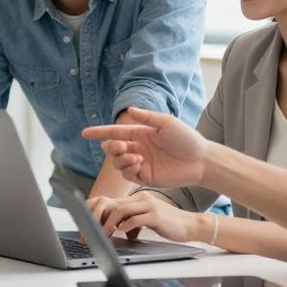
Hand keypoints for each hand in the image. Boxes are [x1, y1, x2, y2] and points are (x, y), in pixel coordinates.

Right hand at [82, 106, 208, 187]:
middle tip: (120, 147)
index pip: (115, 132)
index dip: (100, 132)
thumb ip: (147, 117)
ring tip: (134, 157)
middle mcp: (138, 148)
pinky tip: (137, 163)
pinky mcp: (145, 177)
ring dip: (121, 159)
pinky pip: (127, 174)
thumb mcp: (167, 122)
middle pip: (113, 148)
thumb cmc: (187, 139)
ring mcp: (141, 163)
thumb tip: (130, 109)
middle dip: (111, 147)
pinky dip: (127, 168)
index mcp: (141, 133)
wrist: (201, 161)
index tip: (85, 133)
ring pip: (118, 162)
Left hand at [90, 192, 205, 242]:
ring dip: (109, 225)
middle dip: (99, 220)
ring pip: (121, 211)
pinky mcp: (156, 215)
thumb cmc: (168, 224)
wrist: (191, 225)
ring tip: (103, 235)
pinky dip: (126, 227)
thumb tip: (116, 229)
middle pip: (112, 205)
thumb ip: (132, 220)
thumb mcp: (146, 219)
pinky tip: (124, 234)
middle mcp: (141, 198)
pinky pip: (135, 219)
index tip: (89, 226)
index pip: (112, 202)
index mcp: (138, 198)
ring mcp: (149, 205)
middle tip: (91, 234)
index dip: (98, 213)